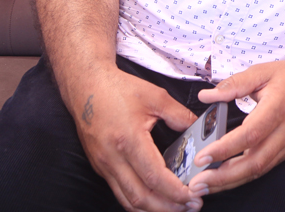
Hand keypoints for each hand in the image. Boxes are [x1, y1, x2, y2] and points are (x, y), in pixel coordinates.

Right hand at [73, 69, 198, 211]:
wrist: (85, 86)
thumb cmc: (117, 89)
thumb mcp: (155, 96)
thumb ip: (179, 115)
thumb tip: (199, 129)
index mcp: (128, 140)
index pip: (154, 176)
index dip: (174, 191)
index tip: (192, 196)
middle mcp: (113, 158)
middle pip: (140, 197)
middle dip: (167, 207)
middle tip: (191, 207)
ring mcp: (104, 165)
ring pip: (127, 200)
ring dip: (153, 210)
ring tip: (176, 209)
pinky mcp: (101, 167)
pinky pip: (119, 192)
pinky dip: (138, 202)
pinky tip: (155, 201)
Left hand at [188, 59, 284, 194]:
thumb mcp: (262, 71)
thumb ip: (233, 84)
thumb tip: (207, 96)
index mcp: (277, 106)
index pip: (250, 134)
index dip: (225, 149)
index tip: (202, 158)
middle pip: (255, 162)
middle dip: (224, 177)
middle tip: (197, 184)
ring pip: (260, 170)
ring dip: (231, 181)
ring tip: (206, 186)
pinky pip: (266, 167)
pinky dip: (244, 176)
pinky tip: (227, 178)